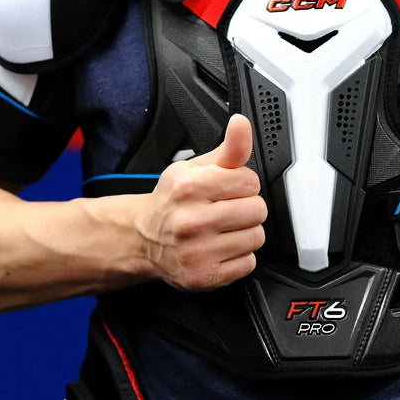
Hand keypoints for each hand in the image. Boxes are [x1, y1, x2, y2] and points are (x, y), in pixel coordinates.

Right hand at [135, 114, 267, 290]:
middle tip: (224, 211)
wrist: (142, 239)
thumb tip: (242, 124)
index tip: (226, 189)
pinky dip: (238, 257)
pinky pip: (248, 263)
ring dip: (244, 233)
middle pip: (257, 210)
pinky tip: (219, 249)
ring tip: (222, 231)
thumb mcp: (194, 168)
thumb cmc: (172, 202)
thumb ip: (227, 149)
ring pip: (256, 237)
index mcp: (190, 187)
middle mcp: (192, 220)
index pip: (250, 181)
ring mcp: (198, 251)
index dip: (242, 184)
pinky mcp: (205, 276)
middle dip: (245, 208)